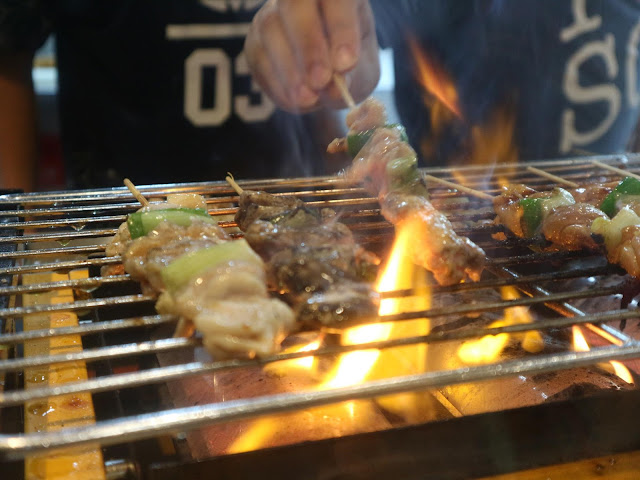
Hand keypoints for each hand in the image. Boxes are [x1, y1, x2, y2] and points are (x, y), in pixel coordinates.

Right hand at [245, 0, 379, 111]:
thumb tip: (333, 88)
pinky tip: (296, 101)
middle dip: (308, 44)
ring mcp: (272, 15)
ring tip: (308, 99)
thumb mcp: (362, 73)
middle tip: (320, 81)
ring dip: (289, 68)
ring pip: (269, 27)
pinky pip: (257, 56)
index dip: (341, 27)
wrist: (325, 81)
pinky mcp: (255, 42)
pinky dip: (276, 83)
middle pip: (294, 3)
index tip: (346, 63)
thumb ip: (353, 77)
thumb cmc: (349, 68)